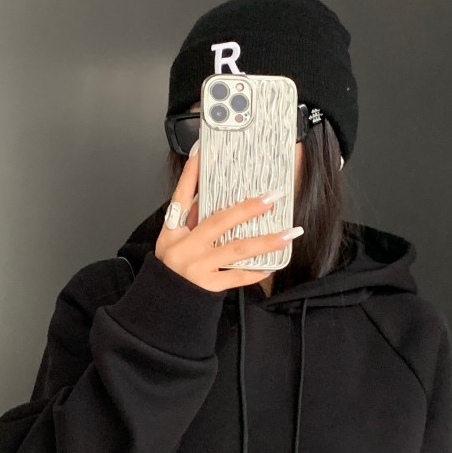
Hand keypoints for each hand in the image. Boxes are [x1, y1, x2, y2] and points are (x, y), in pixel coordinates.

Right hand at [155, 146, 300, 293]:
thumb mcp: (172, 240)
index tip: (204, 151)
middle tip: (273, 196)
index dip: (192, 174)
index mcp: (173, 230)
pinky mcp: (207, 286)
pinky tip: (273, 265)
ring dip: (266, 241)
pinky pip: (237, 277)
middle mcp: (184, 246)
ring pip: (237, 249)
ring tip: (289, 233)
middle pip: (219, 221)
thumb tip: (208, 192)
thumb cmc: (170, 268)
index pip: (181, 195)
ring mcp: (197, 267)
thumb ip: (191, 219)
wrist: (162, 301)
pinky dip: (255, 271)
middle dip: (248, 208)